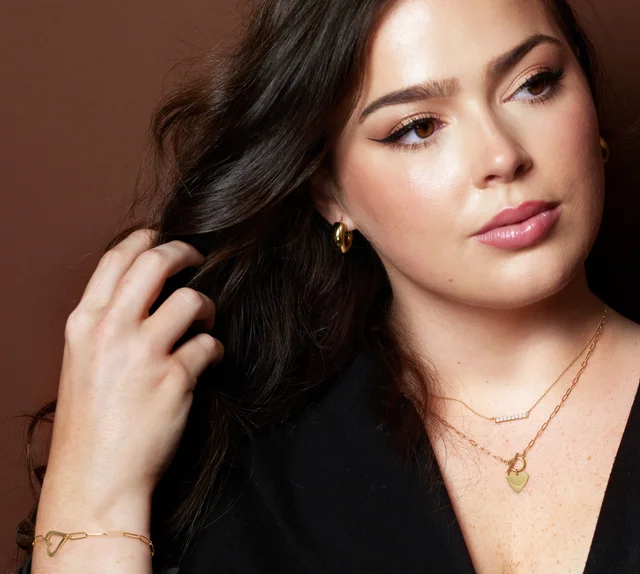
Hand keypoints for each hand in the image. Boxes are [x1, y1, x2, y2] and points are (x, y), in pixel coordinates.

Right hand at [44, 228, 222, 505]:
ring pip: (192, 300)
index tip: (163, 237)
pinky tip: (207, 362)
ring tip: (205, 323)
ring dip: (207, 308)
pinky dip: (214, 349)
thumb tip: (146, 294)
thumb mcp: (82, 361)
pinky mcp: (175, 379)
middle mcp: (111, 330)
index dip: (145, 239)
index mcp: (84, 323)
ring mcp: (143, 354)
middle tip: (198, 259)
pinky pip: (209, 344)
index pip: (117, 259)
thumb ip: (107, 323)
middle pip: (156, 262)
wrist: (95, 480)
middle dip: (184, 253)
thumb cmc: (90, 423)